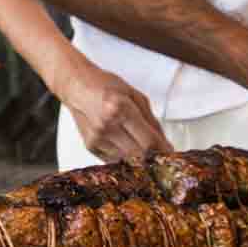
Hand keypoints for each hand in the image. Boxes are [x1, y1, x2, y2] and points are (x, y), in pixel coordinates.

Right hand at [53, 56, 171, 162]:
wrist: (77, 86)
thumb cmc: (106, 85)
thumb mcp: (135, 95)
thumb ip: (151, 120)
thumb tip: (164, 143)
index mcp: (120, 108)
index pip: (148, 141)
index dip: (163, 151)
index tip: (170, 153)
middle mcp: (107, 125)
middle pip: (139, 155)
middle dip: (154, 157)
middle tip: (161, 155)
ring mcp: (97, 138)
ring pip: (127, 160)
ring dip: (140, 158)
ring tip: (144, 148)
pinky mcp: (90, 145)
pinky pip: (114, 159)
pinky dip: (125, 156)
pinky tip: (127, 145)